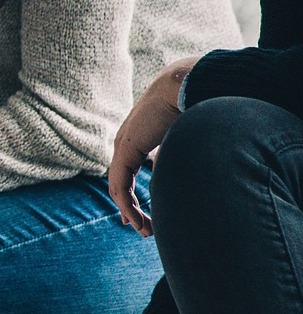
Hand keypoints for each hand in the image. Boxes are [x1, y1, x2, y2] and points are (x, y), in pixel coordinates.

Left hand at [109, 55, 198, 237]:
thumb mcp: (186, 135)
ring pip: (119, 187)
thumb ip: (180, 153)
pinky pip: (119, 185)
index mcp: (140, 137)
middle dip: (130, 207)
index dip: (133, 194)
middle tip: (139, 227)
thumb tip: (188, 172)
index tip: (141, 214)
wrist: (185, 83)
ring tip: (145, 230)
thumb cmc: (193, 103)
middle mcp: (127, 141)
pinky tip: (136, 218)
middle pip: (121, 181)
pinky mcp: (124, 151)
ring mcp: (123, 146)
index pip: (129, 170)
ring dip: (131, 211)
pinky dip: (127, 204)